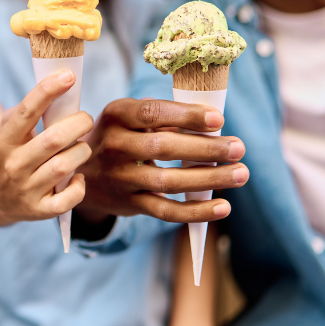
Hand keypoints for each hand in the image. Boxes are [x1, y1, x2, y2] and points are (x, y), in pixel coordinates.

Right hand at [0, 70, 91, 225]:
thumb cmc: (9, 155)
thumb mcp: (7, 131)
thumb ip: (27, 112)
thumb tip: (58, 88)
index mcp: (4, 141)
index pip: (26, 112)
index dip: (47, 91)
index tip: (68, 75)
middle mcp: (13, 166)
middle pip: (54, 140)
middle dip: (78, 124)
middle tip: (86, 119)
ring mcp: (26, 190)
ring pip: (64, 166)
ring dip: (81, 151)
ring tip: (81, 147)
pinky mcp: (39, 211)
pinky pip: (68, 199)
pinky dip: (79, 186)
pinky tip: (77, 177)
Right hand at [78, 98, 247, 222]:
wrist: (84, 173)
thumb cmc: (121, 137)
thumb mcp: (130, 117)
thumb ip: (165, 117)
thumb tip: (214, 124)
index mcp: (117, 115)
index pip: (152, 113)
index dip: (186, 116)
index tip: (219, 119)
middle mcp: (114, 146)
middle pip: (163, 148)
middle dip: (205, 149)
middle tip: (238, 148)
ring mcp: (120, 178)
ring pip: (167, 182)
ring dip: (208, 179)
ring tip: (240, 174)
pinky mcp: (129, 204)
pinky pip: (165, 211)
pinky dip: (195, 212)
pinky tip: (222, 207)